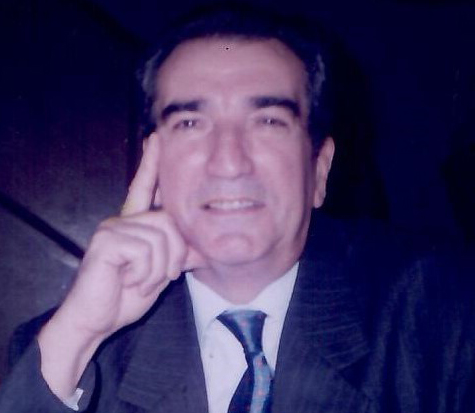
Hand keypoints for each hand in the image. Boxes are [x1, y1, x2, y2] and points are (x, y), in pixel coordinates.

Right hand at [38, 132, 203, 398]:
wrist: (96, 319)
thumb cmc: (125, 296)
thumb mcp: (159, 273)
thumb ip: (177, 256)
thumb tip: (204, 249)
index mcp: (134, 225)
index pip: (143, 187)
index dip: (151, 163)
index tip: (156, 137)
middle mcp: (122, 220)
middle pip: (170, 222)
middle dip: (173, 257)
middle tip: (157, 277)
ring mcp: (113, 228)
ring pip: (161, 238)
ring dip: (157, 270)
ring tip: (138, 281)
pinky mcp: (107, 240)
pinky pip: (146, 250)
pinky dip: (145, 273)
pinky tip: (128, 280)